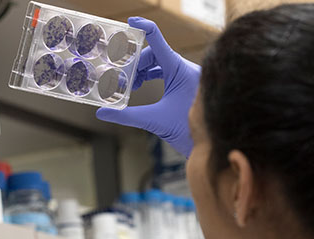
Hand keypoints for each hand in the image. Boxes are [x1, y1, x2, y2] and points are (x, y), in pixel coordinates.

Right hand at [96, 17, 200, 157]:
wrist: (211, 143)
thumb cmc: (188, 131)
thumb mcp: (154, 120)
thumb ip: (126, 116)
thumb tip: (102, 113)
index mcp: (179, 69)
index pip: (158, 41)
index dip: (144, 28)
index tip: (131, 21)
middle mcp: (185, 68)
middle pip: (155, 53)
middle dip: (136, 62)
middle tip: (123, 77)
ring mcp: (187, 75)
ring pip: (160, 62)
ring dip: (142, 69)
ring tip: (130, 84)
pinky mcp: (187, 83)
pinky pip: (167, 70)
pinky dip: (151, 74)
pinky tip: (140, 84)